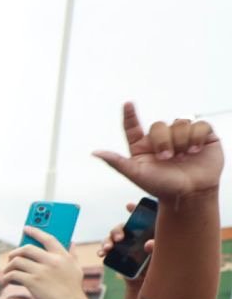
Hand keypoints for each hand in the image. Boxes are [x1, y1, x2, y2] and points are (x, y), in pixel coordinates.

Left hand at [2, 226, 85, 298]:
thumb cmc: (73, 289)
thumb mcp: (76, 268)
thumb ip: (72, 255)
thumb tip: (72, 243)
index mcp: (62, 256)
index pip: (47, 238)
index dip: (36, 231)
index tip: (26, 228)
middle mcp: (51, 261)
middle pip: (27, 248)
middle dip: (16, 252)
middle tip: (12, 257)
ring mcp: (41, 271)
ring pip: (17, 261)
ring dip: (9, 266)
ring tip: (8, 271)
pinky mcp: (32, 282)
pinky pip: (13, 274)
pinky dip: (7, 277)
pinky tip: (6, 280)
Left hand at [93, 102, 221, 198]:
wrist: (190, 195)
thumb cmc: (163, 187)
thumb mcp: (136, 175)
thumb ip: (117, 162)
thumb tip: (95, 153)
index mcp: (143, 147)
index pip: (133, 127)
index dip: (130, 115)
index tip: (127, 104)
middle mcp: (161, 139)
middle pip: (159, 125)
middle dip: (163, 141)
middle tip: (167, 158)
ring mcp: (181, 136)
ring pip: (180, 122)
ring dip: (181, 141)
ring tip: (183, 156)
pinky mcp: (202, 136)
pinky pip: (199, 124)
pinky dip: (197, 137)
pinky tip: (195, 150)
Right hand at [94, 202, 154, 289]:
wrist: (147, 282)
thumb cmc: (158, 265)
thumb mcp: (161, 256)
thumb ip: (157, 249)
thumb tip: (148, 244)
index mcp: (147, 231)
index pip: (141, 217)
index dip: (135, 210)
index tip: (128, 206)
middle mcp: (133, 235)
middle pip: (123, 226)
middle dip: (118, 230)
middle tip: (119, 238)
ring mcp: (123, 244)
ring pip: (111, 237)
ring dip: (108, 240)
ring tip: (108, 248)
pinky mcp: (115, 254)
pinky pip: (105, 249)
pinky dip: (102, 250)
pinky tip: (101, 254)